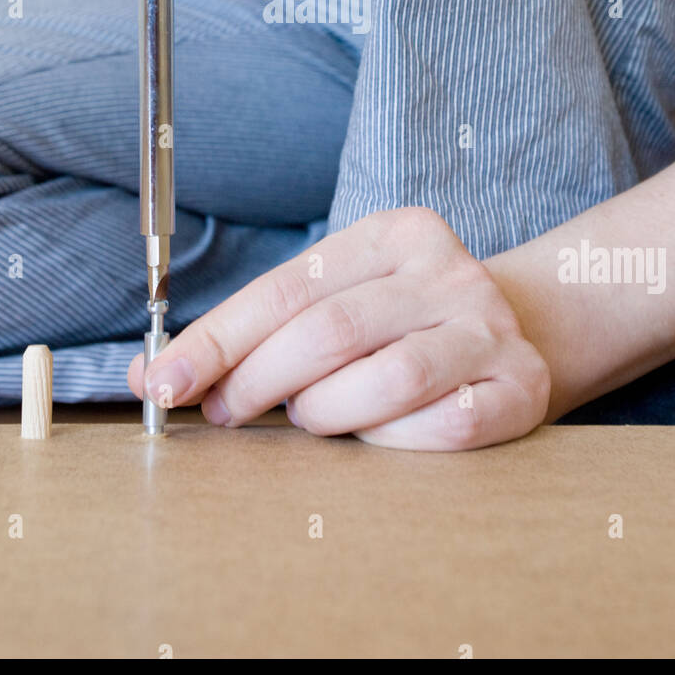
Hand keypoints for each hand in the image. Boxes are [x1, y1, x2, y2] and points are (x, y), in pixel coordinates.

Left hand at [129, 208, 550, 450]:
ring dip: (326, 412)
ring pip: (386, 380)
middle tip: (225, 412)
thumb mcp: (338, 298)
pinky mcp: (521, 384)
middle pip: (328, 332)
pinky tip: (377, 434)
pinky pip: (442, 425)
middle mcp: (447, 271)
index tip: (162, 382)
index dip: (217, 340)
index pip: (287, 288)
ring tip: (310, 417)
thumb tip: (153, 374)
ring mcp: (489, 326)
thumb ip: (258, 330)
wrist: (522, 331)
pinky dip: (394, 439)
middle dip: (257, 382)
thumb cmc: (400, 324)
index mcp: (394, 235)